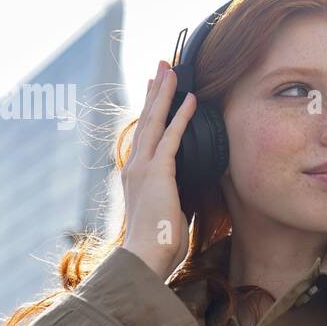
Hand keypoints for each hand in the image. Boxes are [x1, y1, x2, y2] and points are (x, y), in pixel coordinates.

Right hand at [120, 59, 198, 278]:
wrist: (145, 259)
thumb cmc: (157, 246)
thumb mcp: (166, 214)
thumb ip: (172, 197)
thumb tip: (184, 195)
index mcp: (135, 176)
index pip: (144, 135)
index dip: (150, 110)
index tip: (154, 90)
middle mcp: (134, 166)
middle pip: (146, 119)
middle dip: (155, 91)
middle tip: (161, 67)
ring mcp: (143, 168)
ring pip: (155, 121)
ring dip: (165, 93)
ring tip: (172, 70)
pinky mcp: (158, 173)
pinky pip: (172, 137)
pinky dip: (181, 116)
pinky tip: (191, 99)